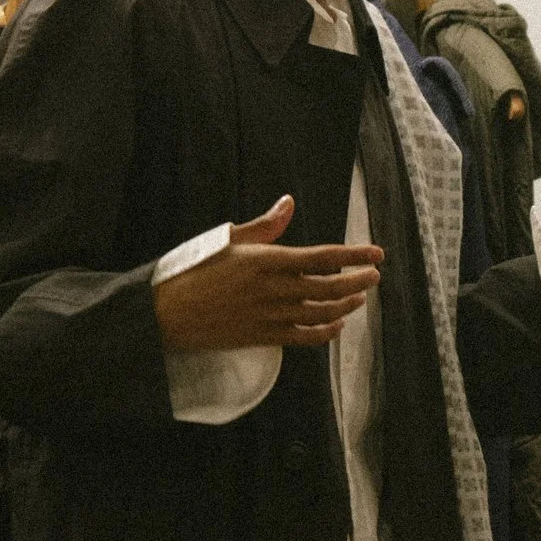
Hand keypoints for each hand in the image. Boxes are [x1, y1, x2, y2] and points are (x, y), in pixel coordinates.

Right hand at [152, 194, 382, 352]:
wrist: (164, 313)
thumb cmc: (192, 270)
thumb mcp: (226, 240)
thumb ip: (264, 226)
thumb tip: (289, 203)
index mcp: (265, 260)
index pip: (322, 256)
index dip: (354, 255)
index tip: (377, 253)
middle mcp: (272, 289)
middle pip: (329, 286)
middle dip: (359, 280)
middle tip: (375, 275)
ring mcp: (269, 315)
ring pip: (321, 313)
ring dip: (346, 305)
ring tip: (360, 297)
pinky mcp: (263, 337)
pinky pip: (304, 337)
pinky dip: (326, 332)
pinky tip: (337, 325)